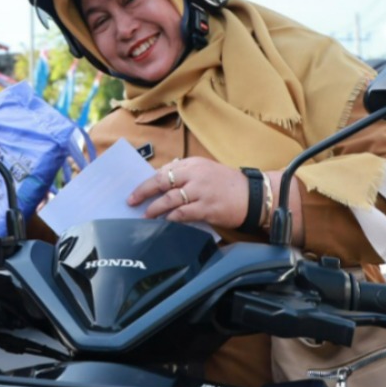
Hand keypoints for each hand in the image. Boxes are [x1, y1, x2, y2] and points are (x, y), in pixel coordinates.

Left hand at [130, 158, 249, 228]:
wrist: (254, 195)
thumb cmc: (228, 185)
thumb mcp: (205, 171)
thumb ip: (185, 175)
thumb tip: (161, 183)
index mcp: (193, 164)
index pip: (164, 171)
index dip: (147, 182)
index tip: (136, 191)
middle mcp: (195, 175)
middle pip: (161, 182)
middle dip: (143, 192)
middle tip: (131, 201)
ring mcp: (201, 191)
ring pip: (169, 200)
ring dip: (154, 209)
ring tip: (145, 215)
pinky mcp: (207, 207)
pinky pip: (182, 213)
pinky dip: (171, 218)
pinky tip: (164, 222)